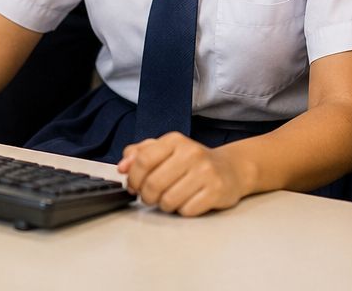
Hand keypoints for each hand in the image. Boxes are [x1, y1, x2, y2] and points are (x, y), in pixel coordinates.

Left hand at [118, 133, 247, 215]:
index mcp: (174, 141)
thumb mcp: (165, 150)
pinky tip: (189, 200)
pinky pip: (187, 210)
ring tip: (172, 197)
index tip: (133, 185)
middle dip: (147, 196)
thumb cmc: (191, 162)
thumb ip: (138, 154)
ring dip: (165, 205)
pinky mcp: (216, 191)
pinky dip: (183, 210)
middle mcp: (191, 153)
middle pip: (153, 184)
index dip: (132, 178)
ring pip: (168, 201)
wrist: (229, 169)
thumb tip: (122, 166)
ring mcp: (205, 172)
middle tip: (151, 196)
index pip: (142, 161)